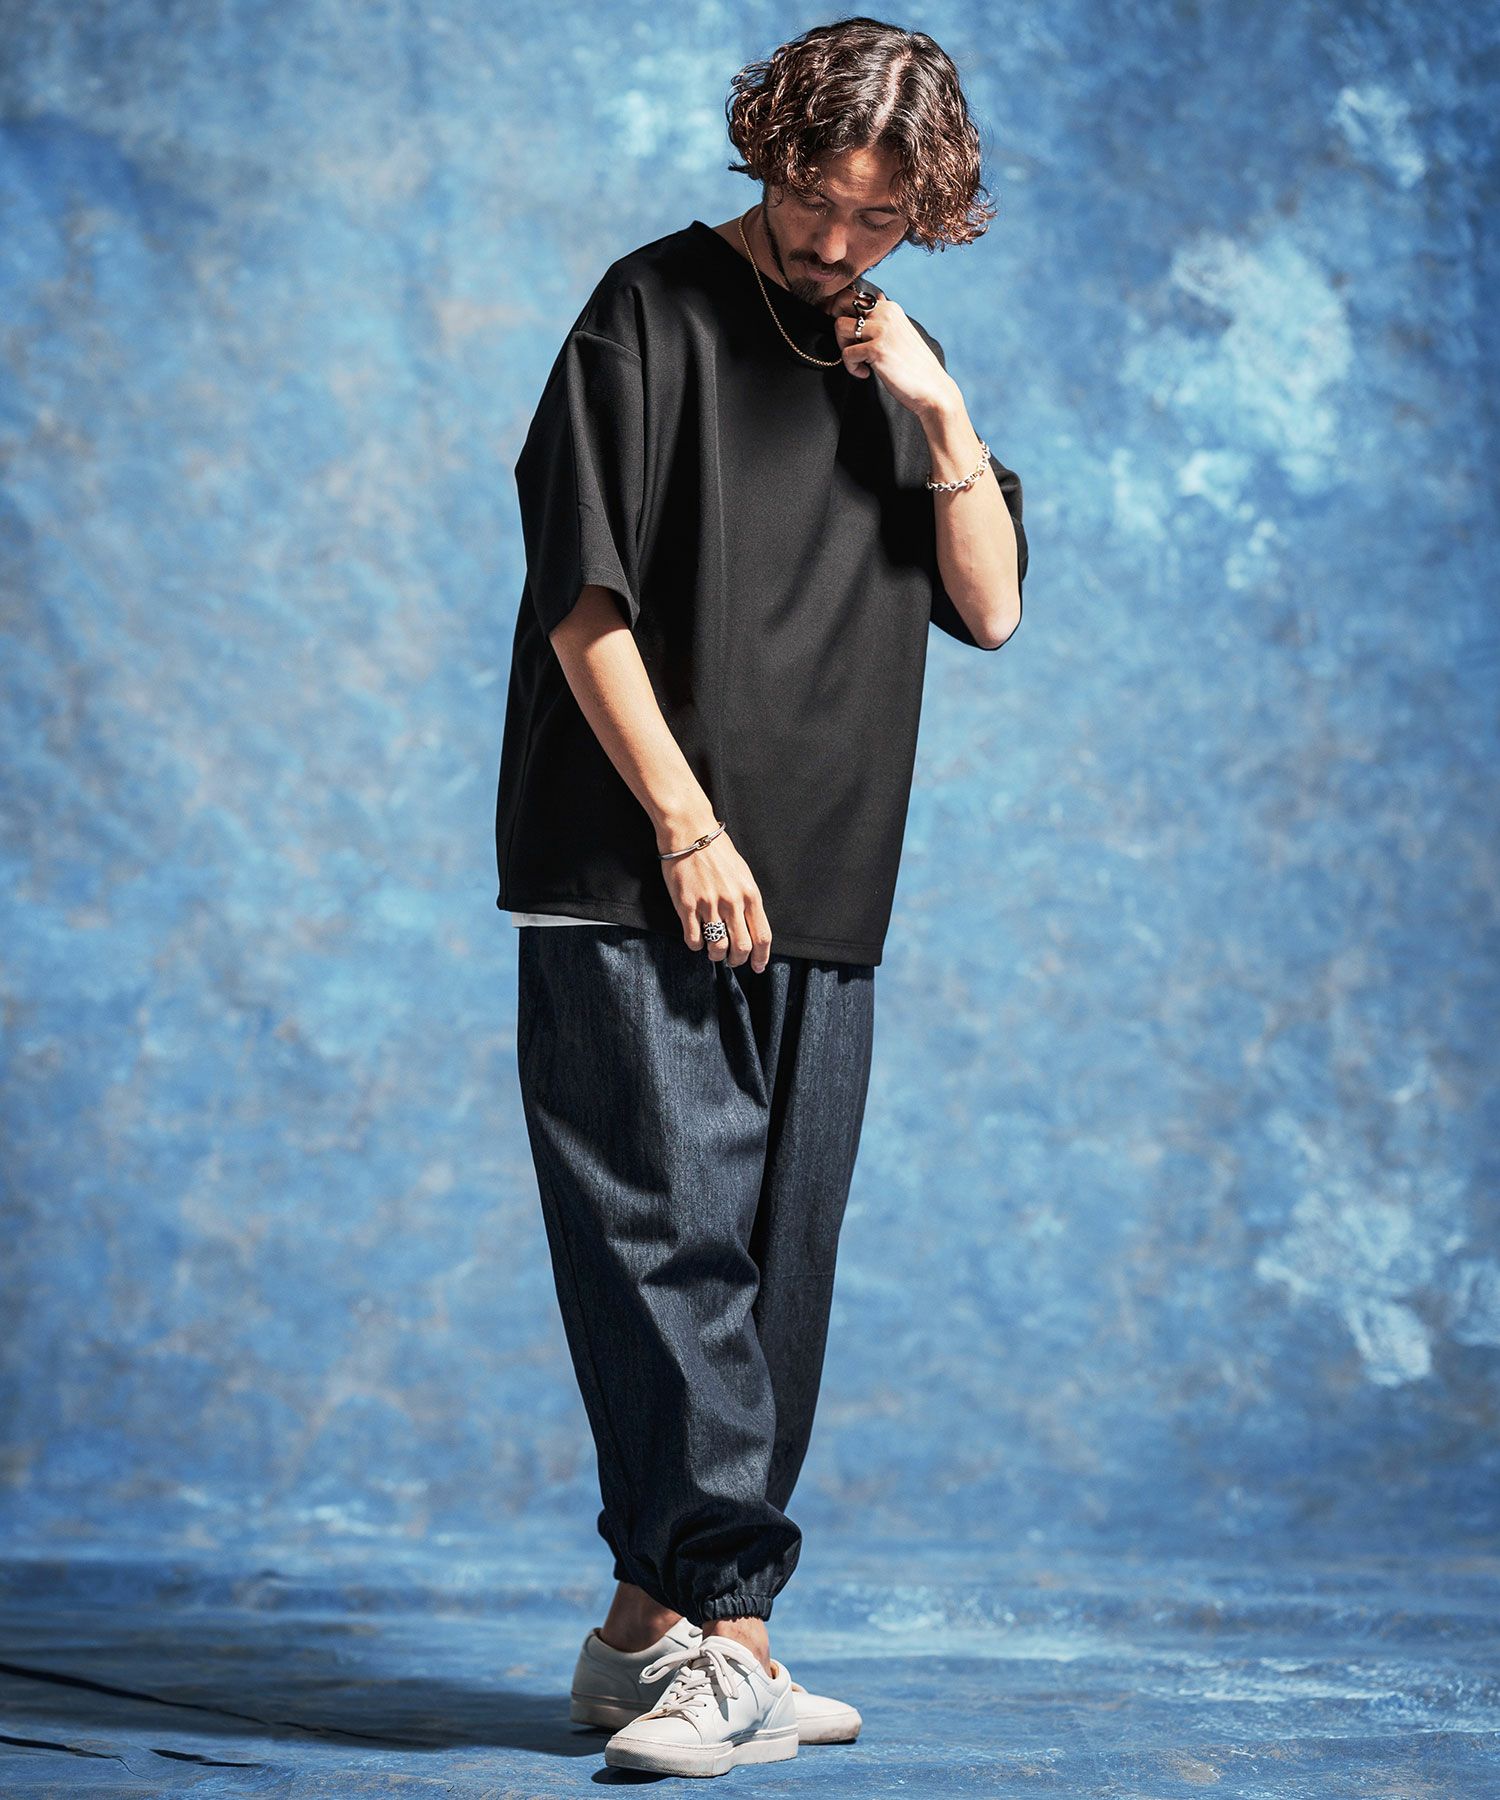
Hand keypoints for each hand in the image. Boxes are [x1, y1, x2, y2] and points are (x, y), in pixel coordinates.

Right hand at [658, 826, 771, 971]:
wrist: (690, 831)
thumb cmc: (717, 851)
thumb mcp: (742, 874)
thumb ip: (747, 900)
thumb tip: (750, 926)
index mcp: (750, 894)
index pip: (762, 936)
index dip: (761, 957)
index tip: (757, 967)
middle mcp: (732, 902)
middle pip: (742, 947)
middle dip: (738, 960)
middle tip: (732, 960)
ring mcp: (709, 905)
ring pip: (717, 947)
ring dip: (716, 956)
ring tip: (713, 952)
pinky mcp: (687, 905)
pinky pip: (693, 938)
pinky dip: (695, 945)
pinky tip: (696, 938)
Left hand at [824, 285, 957, 417]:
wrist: (931, 387)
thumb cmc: (913, 364)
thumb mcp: (901, 331)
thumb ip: (886, 315)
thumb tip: (877, 297)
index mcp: (890, 308)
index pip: (852, 296)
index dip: (841, 313)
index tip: (848, 334)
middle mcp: (885, 313)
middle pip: (841, 303)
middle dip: (839, 324)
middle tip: (849, 345)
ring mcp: (881, 330)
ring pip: (840, 326)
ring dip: (843, 347)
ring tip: (859, 362)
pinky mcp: (877, 349)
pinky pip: (846, 353)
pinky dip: (852, 368)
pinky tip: (866, 374)